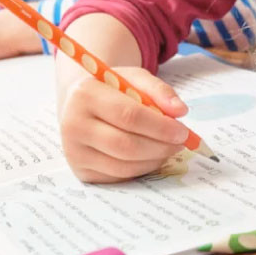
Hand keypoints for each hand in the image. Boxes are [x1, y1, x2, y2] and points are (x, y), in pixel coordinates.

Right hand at [57, 59, 190, 182]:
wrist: (81, 104)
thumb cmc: (111, 89)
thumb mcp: (134, 78)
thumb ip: (159, 90)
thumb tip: (180, 111)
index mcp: (85, 94)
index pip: (128, 115)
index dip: (159, 127)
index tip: (182, 131)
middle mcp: (73, 125)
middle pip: (125, 145)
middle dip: (160, 147)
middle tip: (181, 143)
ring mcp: (74, 152)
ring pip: (123, 165)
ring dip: (154, 160)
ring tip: (168, 148)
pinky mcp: (81, 171)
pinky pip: (118, 176)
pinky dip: (141, 169)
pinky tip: (151, 156)